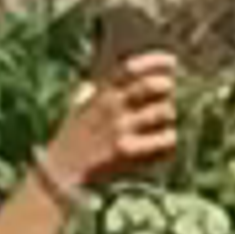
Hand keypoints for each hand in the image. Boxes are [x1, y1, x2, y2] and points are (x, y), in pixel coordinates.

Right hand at [47, 50, 178, 198]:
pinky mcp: (127, 151)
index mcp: (101, 92)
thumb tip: (94, 83)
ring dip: (171, 116)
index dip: (154, 61)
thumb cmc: (71, 139)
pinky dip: (170, 140)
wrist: (61, 173)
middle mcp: (111, 105)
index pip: (131, 67)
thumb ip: (89, 93)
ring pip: (163, 112)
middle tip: (173, 95)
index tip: (172, 61)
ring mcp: (120, 128)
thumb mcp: (78, 108)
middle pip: (152, 85)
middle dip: (168, 88)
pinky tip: (168, 143)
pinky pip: (163, 140)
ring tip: (170, 122)